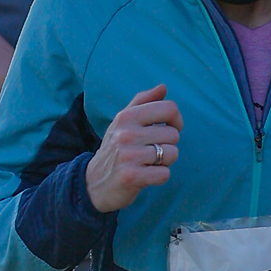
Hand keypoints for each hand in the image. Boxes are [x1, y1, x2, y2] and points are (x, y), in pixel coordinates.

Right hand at [84, 85, 181, 213]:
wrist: (94, 183)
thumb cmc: (115, 150)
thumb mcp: (123, 122)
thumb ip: (143, 102)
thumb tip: (163, 87)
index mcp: (127, 116)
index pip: (169, 108)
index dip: (176, 120)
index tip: (168, 129)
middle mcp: (127, 133)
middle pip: (173, 134)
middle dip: (168, 145)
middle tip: (152, 151)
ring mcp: (128, 155)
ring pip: (172, 153)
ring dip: (165, 162)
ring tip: (148, 163)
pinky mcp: (131, 177)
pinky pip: (164, 174)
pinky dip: (160, 177)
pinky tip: (146, 175)